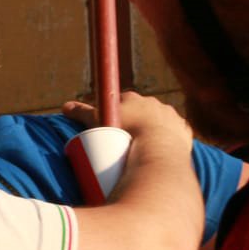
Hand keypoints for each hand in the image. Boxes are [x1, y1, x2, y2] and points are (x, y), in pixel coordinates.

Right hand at [64, 92, 190, 152]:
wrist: (159, 150)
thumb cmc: (125, 135)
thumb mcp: (99, 122)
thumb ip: (82, 113)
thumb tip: (64, 106)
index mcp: (134, 98)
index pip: (121, 102)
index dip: (114, 115)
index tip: (110, 129)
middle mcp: (154, 104)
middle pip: (141, 111)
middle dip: (133, 123)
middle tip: (122, 144)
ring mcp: (171, 116)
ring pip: (159, 123)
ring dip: (151, 132)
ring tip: (140, 151)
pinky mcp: (184, 130)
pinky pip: (175, 134)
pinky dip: (168, 141)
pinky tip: (161, 151)